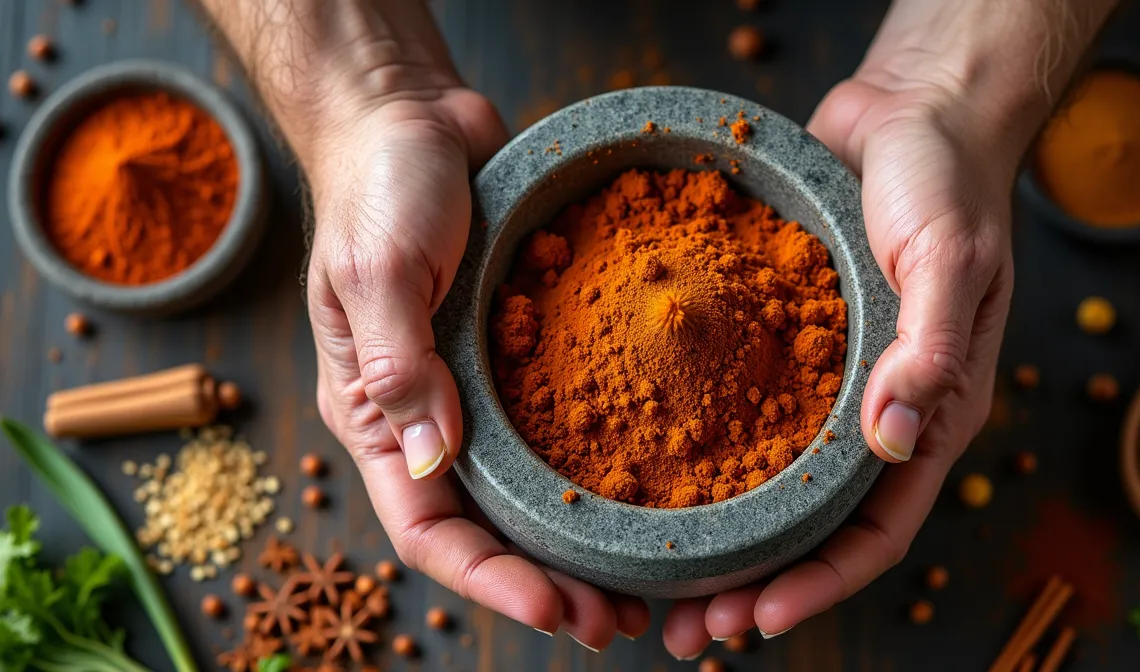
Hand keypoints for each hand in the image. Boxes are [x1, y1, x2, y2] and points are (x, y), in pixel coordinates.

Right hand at [305, 94, 650, 647]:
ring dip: (583, 543)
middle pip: (489, 529)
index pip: (429, 528)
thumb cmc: (379, 184)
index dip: (491, 580)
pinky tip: (660, 487)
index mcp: (375, 414)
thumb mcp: (378, 265)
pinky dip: (602, 466)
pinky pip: (562, 425)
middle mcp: (430, 417)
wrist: (413, 118)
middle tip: (618, 622)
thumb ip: (397, 357)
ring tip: (647, 585)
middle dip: (548, 583)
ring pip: (532, 493)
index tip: (556, 609)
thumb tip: (427, 456)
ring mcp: (479, 389)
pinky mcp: (525, 356)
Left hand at [659, 75, 1014, 655]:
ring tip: (654, 578)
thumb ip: (929, 347)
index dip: (817, 583)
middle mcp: (872, 414)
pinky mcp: (780, 343)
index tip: (755, 618)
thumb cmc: (948, 181)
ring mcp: (825, 384)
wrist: (914, 113)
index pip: (875, 529)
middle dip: (753, 584)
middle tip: (686, 631)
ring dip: (718, 537)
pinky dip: (697, 447)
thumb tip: (896, 441)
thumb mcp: (950, 257)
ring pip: (768, 483)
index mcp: (928, 414)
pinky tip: (640, 465)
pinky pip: (737, 408)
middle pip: (811, 526)